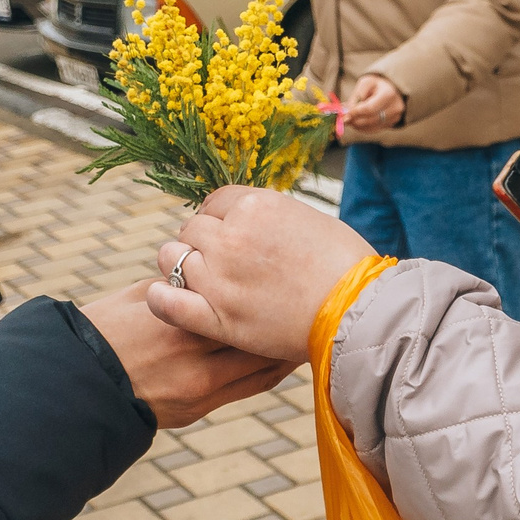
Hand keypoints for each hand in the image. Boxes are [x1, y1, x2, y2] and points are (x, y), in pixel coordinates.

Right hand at [79, 281, 296, 428]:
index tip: (286, 275)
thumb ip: (182, 289)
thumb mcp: (140, 297)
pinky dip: (267, 372)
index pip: (235, 303)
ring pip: (259, 367)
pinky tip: (282, 360)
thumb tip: (214, 274)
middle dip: (282, 320)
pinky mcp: (197, 408)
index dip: (266, 291)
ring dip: (283, 349)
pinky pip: (246, 389)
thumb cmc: (102, 330)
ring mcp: (198, 388)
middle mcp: (193, 355)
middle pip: (254, 336)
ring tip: (305, 331)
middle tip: (310, 301)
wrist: (76, 385)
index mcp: (178, 319)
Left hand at [145, 187, 375, 361]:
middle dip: (200, 242)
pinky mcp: (218, 316)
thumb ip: (269, 216)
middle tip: (218, 261)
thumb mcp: (307, 219)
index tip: (226, 233)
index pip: (213, 203)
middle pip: (191, 229)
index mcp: (255, 206)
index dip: (218, 218)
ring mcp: (220, 277)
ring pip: (172, 259)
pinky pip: (167, 301)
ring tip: (199, 279)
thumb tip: (248, 217)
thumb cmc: (345, 265)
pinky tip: (163, 296)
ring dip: (181, 266)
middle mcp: (231, 236)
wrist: (359, 310)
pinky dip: (160, 297)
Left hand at [338, 74, 404, 139]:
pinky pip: (373, 130)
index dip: (355, 113)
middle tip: (343, 118)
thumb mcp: (365, 84)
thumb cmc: (376, 85)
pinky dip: (362, 127)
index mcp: (389, 94)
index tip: (344, 114)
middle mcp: (395, 107)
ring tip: (350, 117)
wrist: (391, 89)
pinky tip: (357, 120)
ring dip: (357, 124)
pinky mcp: (391, 124)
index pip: (370, 108)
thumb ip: (355, 98)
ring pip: (370, 127)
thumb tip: (345, 113)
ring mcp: (394, 118)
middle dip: (354, 120)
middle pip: (370, 119)